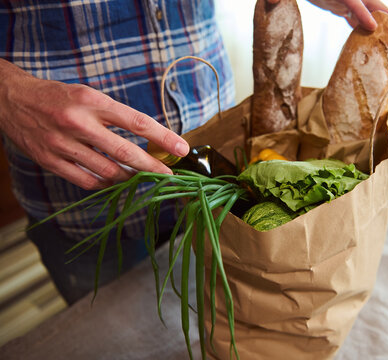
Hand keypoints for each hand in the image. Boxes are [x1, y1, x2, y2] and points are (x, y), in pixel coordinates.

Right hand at [0, 59, 189, 189]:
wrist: (10, 98)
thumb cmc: (58, 96)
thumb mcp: (88, 95)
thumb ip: (115, 116)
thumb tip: (148, 140)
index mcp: (92, 101)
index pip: (137, 122)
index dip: (163, 137)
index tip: (181, 148)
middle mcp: (78, 122)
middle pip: (125, 152)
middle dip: (152, 167)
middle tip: (169, 176)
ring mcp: (62, 144)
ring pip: (107, 171)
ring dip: (129, 177)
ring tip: (140, 177)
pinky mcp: (49, 161)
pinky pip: (86, 181)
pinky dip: (104, 183)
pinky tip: (113, 181)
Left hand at [267, 0, 387, 31]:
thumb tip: (270, 1)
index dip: (361, 12)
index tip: (373, 25)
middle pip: (368, 1)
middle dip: (386, 14)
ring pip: (365, 9)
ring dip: (380, 21)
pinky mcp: (336, 2)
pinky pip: (353, 14)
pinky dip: (362, 24)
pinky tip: (369, 34)